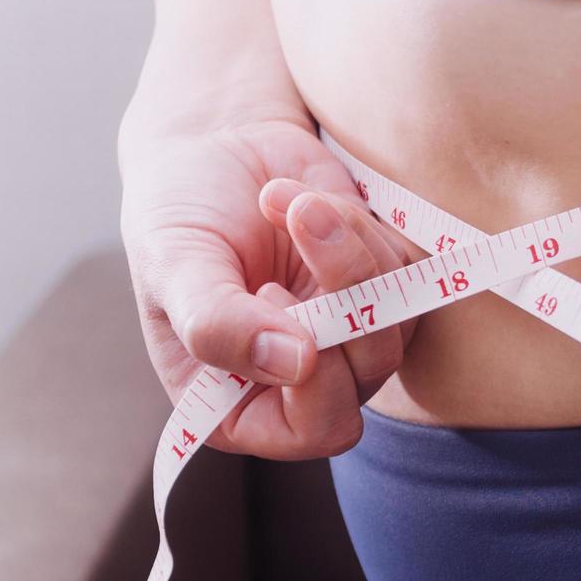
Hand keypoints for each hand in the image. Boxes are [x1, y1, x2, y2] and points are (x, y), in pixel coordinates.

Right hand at [122, 117, 415, 459]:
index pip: (311, 429)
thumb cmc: (175, 219)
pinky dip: (361, 226)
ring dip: (348, 250)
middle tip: (297, 223)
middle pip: (366, 376)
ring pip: (395, 323)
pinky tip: (307, 198)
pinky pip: (408, 273)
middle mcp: (300, 383)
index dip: (315, 377)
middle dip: (341, 295)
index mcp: (238, 403)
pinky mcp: (379, 286)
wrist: (209, 151)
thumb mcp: (172, 270)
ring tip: (291, 201)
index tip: (273, 293)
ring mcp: (346, 336)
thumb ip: (216, 326)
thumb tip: (297, 363)